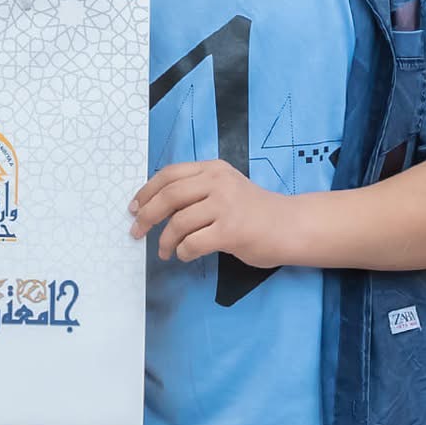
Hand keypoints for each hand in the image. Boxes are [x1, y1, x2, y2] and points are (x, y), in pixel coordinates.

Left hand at [129, 159, 294, 267]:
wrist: (291, 226)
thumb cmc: (254, 211)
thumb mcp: (225, 187)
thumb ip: (197, 190)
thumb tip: (154, 205)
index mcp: (213, 169)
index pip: (169, 174)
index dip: (147, 191)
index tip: (134, 207)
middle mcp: (218, 182)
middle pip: (168, 196)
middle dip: (147, 216)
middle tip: (137, 231)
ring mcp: (225, 206)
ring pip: (178, 222)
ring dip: (165, 241)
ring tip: (165, 251)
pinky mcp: (231, 231)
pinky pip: (193, 243)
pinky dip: (183, 252)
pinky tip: (186, 255)